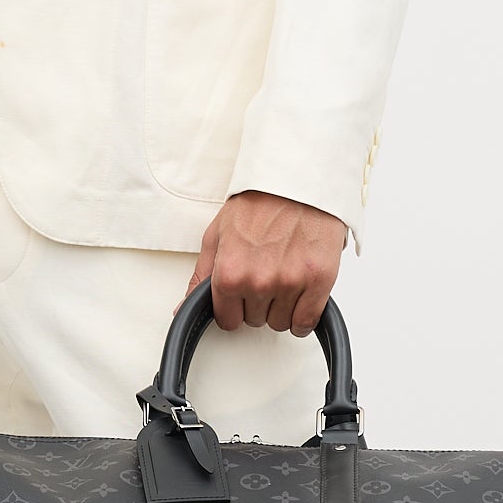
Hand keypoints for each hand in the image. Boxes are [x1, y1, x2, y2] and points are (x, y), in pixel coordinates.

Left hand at [188, 190, 345, 336]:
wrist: (297, 179)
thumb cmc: (258, 202)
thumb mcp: (216, 236)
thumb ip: (200, 278)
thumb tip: (184, 309)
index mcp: (230, 274)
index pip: (228, 320)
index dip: (234, 307)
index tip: (242, 292)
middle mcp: (258, 282)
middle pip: (256, 321)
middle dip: (258, 302)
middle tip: (265, 271)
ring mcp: (290, 283)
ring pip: (281, 323)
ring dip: (282, 307)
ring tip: (284, 274)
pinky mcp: (319, 281)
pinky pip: (307, 322)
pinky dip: (304, 315)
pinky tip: (301, 294)